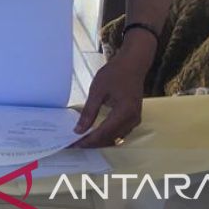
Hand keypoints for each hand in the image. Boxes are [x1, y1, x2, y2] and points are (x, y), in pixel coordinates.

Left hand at [74, 32, 152, 146]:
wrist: (133, 64)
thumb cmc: (115, 73)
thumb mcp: (97, 91)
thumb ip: (89, 112)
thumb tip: (79, 129)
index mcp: (124, 112)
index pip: (103, 133)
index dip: (88, 140)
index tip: (74, 144)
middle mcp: (132, 120)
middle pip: (110, 138)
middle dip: (92, 143)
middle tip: (74, 144)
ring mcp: (135, 120)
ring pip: (115, 137)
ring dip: (99, 141)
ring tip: (82, 140)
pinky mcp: (133, 118)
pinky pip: (119, 132)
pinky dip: (106, 135)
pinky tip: (94, 133)